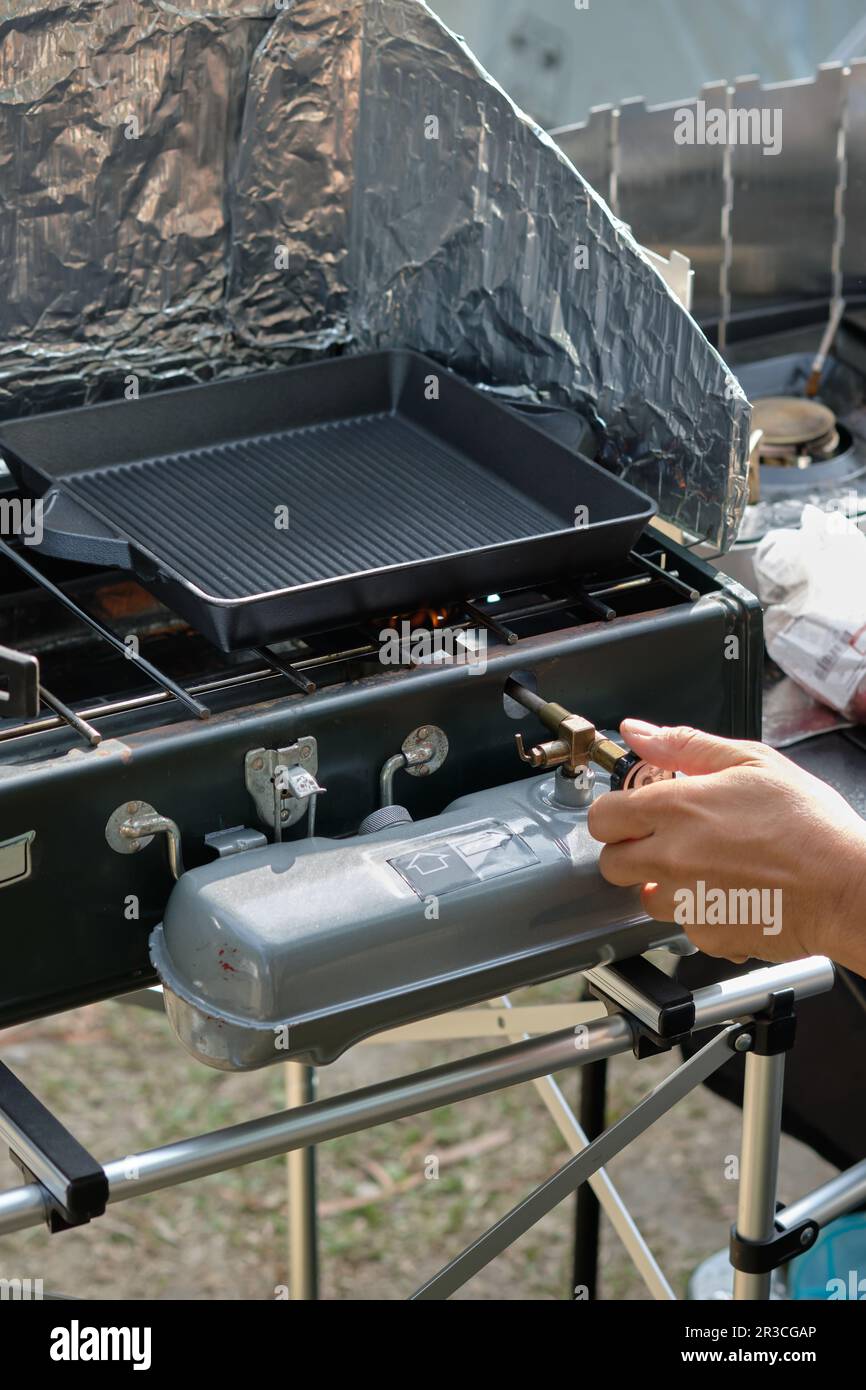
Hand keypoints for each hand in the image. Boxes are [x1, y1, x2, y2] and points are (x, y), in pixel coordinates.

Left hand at [587, 721, 865, 971]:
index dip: (615, 814)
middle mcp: (670, 857)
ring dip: (666, 886)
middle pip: (611, 863)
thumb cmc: (810, 825)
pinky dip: (703, 913)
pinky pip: (686, 925)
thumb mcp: (752, 761)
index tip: (633, 813)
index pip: (602, 816)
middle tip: (667, 842)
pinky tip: (733, 894)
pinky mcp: (706, 935)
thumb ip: (685, 744)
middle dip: (631, 852)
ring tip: (710, 870)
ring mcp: (685, 901)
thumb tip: (638, 732)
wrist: (847, 886)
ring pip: (646, 899)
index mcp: (676, 808)